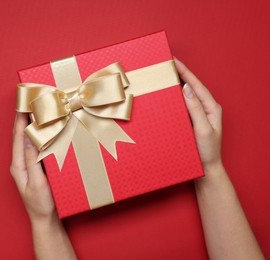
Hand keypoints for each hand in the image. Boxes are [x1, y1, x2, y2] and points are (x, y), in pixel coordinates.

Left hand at [10, 113, 76, 259]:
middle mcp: (20, 163)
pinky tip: (43, 131)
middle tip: (29, 101)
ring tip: (35, 110)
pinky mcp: (34, 168)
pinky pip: (34, 147)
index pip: (17, 136)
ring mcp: (26, 166)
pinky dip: (37, 136)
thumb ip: (32, 160)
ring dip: (30, 125)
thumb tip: (29, 137)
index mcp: (18, 165)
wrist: (45, 220)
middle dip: (23, 117)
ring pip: (27, 140)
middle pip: (20, 135)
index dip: (19, 118)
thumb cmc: (41, 204)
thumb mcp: (37, 182)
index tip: (23, 103)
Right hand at [175, 57, 222, 174]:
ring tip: (164, 74)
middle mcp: (205, 108)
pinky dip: (173, 96)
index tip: (174, 61)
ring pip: (186, 94)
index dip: (185, 71)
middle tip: (166, 63)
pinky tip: (166, 93)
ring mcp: (197, 114)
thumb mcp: (203, 130)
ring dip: (175, 83)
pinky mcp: (190, 120)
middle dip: (179, 73)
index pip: (196, 85)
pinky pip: (181, 104)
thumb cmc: (207, 152)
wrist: (205, 169)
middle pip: (191, 86)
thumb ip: (196, 109)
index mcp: (211, 107)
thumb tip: (187, 89)